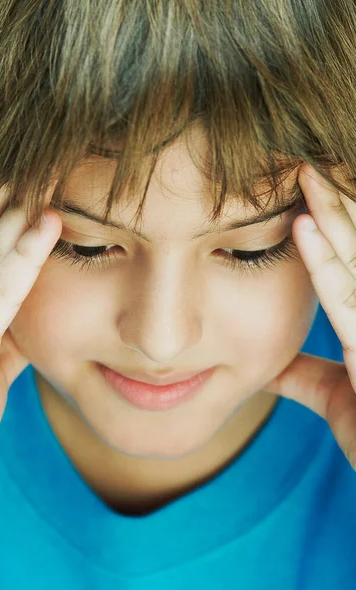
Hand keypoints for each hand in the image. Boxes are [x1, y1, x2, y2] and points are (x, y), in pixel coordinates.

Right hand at [0, 185, 61, 497]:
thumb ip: (9, 333)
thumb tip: (32, 305)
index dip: (12, 202)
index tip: (47, 164)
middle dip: (13, 187)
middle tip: (47, 143)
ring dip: (19, 204)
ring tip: (48, 161)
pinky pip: (1, 291)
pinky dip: (25, 254)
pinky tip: (47, 221)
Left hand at [263, 164, 355, 469]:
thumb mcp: (340, 401)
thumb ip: (309, 378)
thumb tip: (272, 366)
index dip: (337, 222)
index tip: (307, 187)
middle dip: (339, 203)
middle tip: (306, 159)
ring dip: (334, 215)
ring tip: (305, 173)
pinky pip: (351, 301)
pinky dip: (328, 263)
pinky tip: (303, 228)